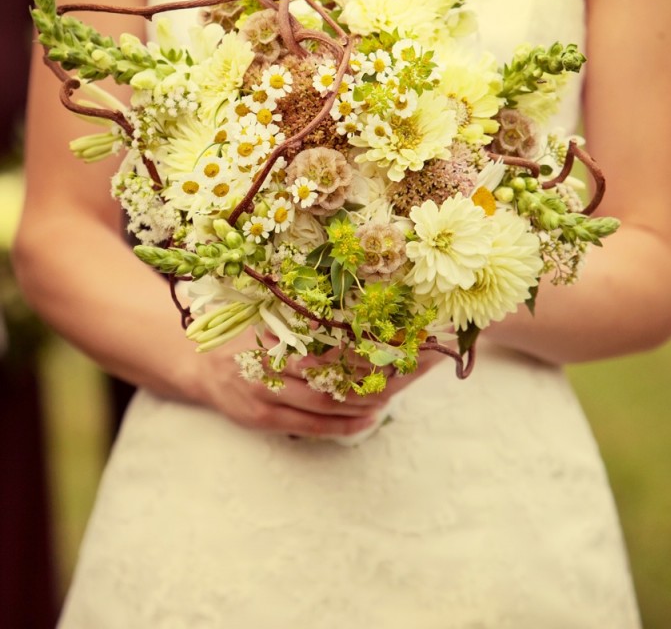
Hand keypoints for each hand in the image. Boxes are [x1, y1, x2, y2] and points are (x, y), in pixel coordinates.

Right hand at [191, 329, 442, 438]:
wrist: (196, 362)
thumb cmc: (239, 332)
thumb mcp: (267, 316)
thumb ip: (301, 320)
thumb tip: (350, 315)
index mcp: (275, 337)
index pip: (329, 346)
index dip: (362, 349)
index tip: (392, 345)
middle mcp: (272, 368)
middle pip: (332, 377)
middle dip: (369, 378)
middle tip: (404, 373)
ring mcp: (267, 397)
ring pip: (326, 404)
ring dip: (362, 403)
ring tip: (391, 395)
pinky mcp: (264, 419)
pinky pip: (311, 426)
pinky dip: (342, 424)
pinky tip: (367, 419)